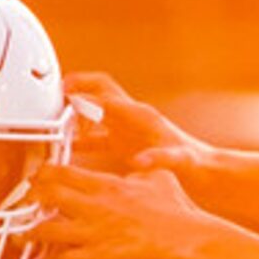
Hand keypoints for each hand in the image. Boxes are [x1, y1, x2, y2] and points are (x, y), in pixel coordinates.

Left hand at [31, 161, 218, 258]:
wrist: (189, 239)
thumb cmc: (178, 210)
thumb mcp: (159, 177)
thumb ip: (141, 169)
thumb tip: (137, 167)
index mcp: (107, 184)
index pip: (61, 171)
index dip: (44, 174)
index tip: (38, 178)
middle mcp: (95, 206)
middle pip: (46, 195)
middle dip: (31, 199)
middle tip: (26, 203)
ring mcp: (95, 232)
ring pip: (47, 229)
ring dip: (32, 232)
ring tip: (24, 235)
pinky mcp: (100, 257)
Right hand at [66, 70, 212, 176]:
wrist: (204, 171)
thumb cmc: (194, 164)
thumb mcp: (178, 162)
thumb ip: (160, 159)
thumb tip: (140, 162)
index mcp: (142, 116)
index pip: (108, 98)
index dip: (86, 96)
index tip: (65, 97)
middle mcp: (132, 116)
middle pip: (100, 90)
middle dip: (78, 87)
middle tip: (54, 93)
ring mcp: (127, 128)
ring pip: (95, 112)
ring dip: (76, 114)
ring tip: (54, 121)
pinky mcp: (125, 142)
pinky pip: (96, 136)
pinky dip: (81, 139)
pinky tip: (67, 150)